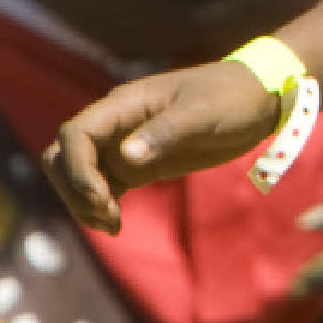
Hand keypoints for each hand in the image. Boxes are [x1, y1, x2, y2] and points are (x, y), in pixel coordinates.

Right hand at [44, 62, 279, 233]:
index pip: (75, 134)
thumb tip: (125, 156)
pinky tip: (116, 224)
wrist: (257, 100)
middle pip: (65, 156)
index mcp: (125, 105)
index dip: (77, 168)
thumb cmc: (232, 97)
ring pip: (78, 175)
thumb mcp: (204, 113)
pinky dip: (100, 206)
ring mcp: (125, 145)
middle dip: (74, 189)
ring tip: (113, 225)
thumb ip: (166, 132)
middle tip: (108, 214)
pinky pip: (102, 186)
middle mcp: (117, 124)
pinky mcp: (139, 164)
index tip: (102, 197)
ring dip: (83, 202)